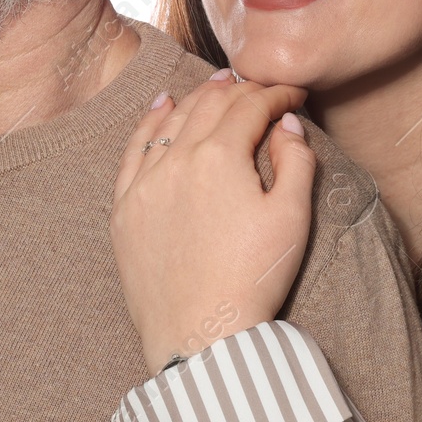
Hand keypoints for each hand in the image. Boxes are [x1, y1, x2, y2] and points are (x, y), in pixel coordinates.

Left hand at [110, 71, 315, 374]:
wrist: (201, 337)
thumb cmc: (252, 279)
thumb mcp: (292, 219)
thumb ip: (296, 161)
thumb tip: (287, 123)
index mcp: (220, 158)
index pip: (251, 107)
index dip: (278, 96)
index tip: (295, 97)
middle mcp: (177, 160)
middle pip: (210, 106)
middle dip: (239, 90)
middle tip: (259, 87)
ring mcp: (145, 183)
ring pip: (172, 121)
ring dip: (198, 98)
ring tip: (217, 84)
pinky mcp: (126, 208)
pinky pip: (135, 150)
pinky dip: (150, 122)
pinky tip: (162, 106)